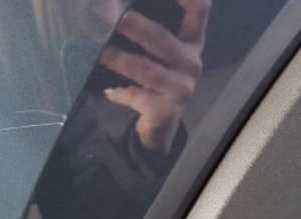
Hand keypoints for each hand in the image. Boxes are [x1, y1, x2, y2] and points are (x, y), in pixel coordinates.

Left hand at [101, 0, 210, 153]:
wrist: (162, 125)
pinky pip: (138, 97)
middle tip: (118, 19)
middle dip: (137, 29)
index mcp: (192, 43)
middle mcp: (190, 64)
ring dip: (121, 60)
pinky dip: (121, 93)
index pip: (199, 11)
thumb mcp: (162, 54)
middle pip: (162, 40)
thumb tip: (113, 9)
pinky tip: (109, 91)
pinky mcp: (165, 110)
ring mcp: (180, 89)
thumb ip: (150, 33)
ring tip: (102, 52)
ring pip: (147, 70)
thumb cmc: (160, 81)